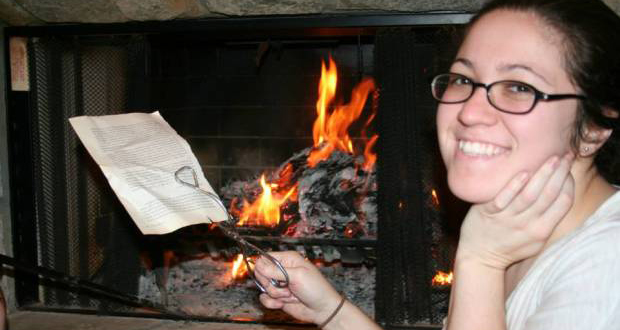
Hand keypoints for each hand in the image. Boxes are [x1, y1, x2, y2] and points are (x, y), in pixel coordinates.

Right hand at [254, 251, 341, 324]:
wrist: (322, 309)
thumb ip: (276, 270)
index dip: (263, 267)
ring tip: (289, 295)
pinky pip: (264, 299)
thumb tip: (258, 265)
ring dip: (275, 294)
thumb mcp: (297, 276)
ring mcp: (279, 284)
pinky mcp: (278, 297)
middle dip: (270, 283)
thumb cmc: (316, 288)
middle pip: (261, 273)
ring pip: (263, 287)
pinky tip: (283, 304)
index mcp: (288, 259)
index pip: (265, 258)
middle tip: (284, 286)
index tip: (269, 275)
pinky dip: (272, 303)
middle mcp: (282, 270)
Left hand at [457, 152, 574, 269]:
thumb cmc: (509, 245)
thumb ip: (548, 219)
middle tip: (565, 156)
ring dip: (542, 175)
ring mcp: (507, 219)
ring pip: (529, 195)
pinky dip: (514, 186)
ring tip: (550, 158)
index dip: (569, 184)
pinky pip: (503, 199)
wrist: (479, 257)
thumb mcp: (535, 239)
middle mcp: (527, 225)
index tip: (568, 168)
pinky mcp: (488, 214)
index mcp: (541, 230)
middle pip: (549, 195)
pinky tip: (523, 172)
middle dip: (560, 173)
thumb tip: (561, 192)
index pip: (564, 203)